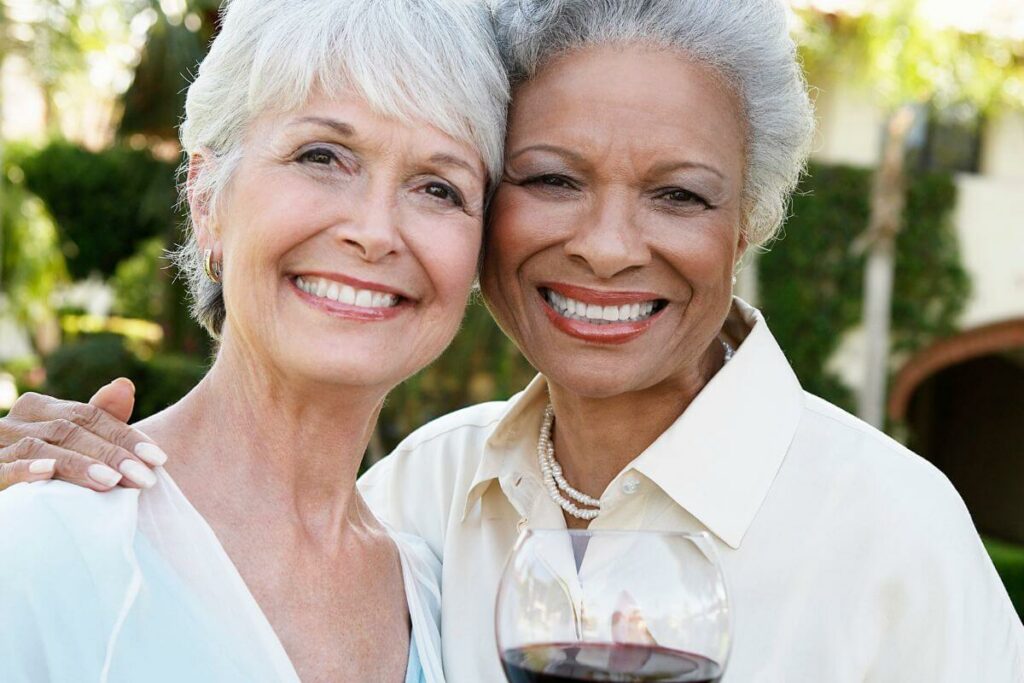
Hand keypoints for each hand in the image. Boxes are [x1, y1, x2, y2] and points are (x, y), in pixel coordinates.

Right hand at [0, 379, 167, 490]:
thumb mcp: (73, 441)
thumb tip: (125, 384)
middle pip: (71, 430)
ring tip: (112, 481)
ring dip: (80, 464)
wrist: (5, 500)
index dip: (126, 436)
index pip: (91, 415)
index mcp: (40, 408)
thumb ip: (99, 418)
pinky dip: (27, 468)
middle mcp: (17, 422)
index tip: (159, 458)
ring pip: (43, 448)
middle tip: (145, 477)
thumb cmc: (41, 465)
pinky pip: (6, 467)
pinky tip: (49, 473)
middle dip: (112, 454)